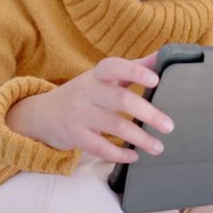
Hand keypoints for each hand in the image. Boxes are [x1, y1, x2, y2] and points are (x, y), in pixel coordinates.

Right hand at [5, 53, 173, 163]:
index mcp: (98, 74)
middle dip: (147, 113)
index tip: (156, 79)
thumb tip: (162, 55)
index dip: (135, 72)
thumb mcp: (104, 77)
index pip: (115, 67)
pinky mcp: (74, 135)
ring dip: (139, 138)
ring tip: (158, 147)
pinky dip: (118, 154)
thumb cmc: (84, 93)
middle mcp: (88, 91)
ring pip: (113, 125)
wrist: (43, 114)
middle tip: (169, 126)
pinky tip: (133, 156)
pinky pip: (99, 146)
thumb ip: (133, 68)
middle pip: (120, 99)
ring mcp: (79, 113)